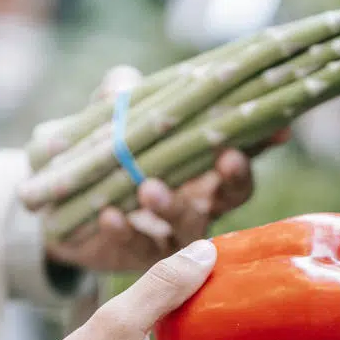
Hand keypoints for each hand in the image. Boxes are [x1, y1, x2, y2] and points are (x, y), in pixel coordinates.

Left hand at [44, 66, 271, 273]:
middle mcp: (195, 204)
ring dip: (172, 206)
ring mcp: (170, 235)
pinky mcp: (138, 257)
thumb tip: (124, 81)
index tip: (279, 128)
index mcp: (200, 169)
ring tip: (149, 188)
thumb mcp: (107, 121)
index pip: (238, 155)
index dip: (260, 143)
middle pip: (229, 196)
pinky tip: (110, 215)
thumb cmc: (101, 158)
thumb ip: (118, 98)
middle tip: (228, 158)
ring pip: (187, 227)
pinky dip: (124, 230)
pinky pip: (136, 246)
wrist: (61, 207)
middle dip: (233, 178)